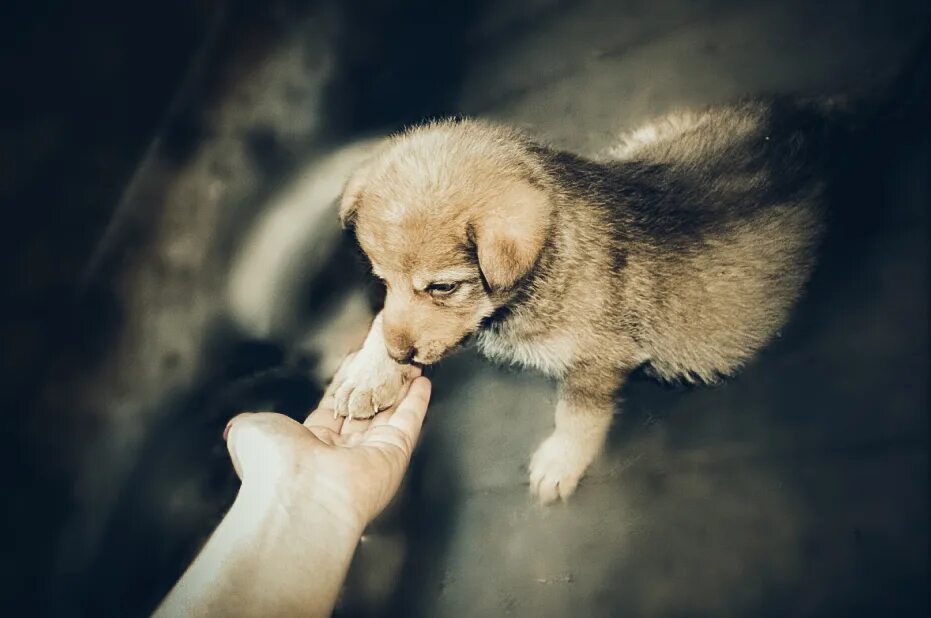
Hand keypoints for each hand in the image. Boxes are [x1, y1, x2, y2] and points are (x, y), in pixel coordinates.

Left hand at [224, 368, 431, 532]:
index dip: (343, 385)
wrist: (298, 497)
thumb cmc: (271, 467)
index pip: (331, 409)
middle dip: (373, 385)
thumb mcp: (247, 431)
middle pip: (362, 411)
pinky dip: (417, 401)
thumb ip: (248, 421)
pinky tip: (421, 382)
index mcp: (307, 446)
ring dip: (398, 388)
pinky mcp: (393, 455)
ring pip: (388, 414)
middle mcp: (339, 453)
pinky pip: (408, 423)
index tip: (354, 364)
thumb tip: (235, 426)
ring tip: (406, 364)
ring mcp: (369, 456)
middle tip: (383, 361)